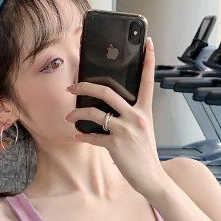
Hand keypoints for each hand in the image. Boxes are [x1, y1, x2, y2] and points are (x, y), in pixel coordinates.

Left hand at [65, 37, 165, 194]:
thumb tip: (109, 110)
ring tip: (70, 117)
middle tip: (72, 88)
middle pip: (107, 92)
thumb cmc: (145, 154)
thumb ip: (131, 117)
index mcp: (145, 111)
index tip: (148, 41)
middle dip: (85, 87)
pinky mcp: (116, 145)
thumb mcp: (143, 130)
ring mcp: (126, 130)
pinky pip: (93, 137)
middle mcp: (136, 117)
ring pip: (95, 113)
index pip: (148, 81)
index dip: (149, 60)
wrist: (151, 178)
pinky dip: (82, 136)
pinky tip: (76, 136)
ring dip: (78, 114)